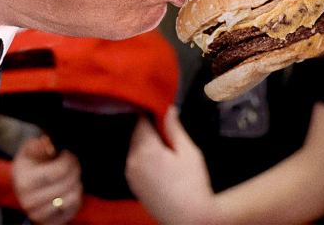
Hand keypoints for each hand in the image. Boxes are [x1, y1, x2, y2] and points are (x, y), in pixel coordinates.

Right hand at [11, 135, 82, 224]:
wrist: (23, 185)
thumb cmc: (30, 164)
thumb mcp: (30, 150)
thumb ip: (38, 145)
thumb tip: (47, 142)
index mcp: (24, 182)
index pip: (59, 170)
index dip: (69, 160)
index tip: (68, 154)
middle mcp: (29, 202)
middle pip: (67, 184)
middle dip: (75, 169)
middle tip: (73, 163)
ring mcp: (39, 215)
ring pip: (73, 196)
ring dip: (76, 183)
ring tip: (71, 175)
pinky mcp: (50, 222)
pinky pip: (74, 208)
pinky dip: (76, 196)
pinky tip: (69, 188)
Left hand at [126, 108, 217, 224]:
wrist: (188, 219)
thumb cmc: (193, 183)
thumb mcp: (189, 152)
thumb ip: (175, 129)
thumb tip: (169, 109)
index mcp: (146, 148)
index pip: (140, 120)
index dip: (150, 113)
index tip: (159, 110)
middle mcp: (132, 159)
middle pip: (135, 134)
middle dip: (147, 129)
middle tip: (164, 129)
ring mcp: (130, 174)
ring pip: (133, 148)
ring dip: (144, 143)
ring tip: (163, 146)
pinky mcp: (132, 184)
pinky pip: (133, 162)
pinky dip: (141, 157)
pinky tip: (157, 162)